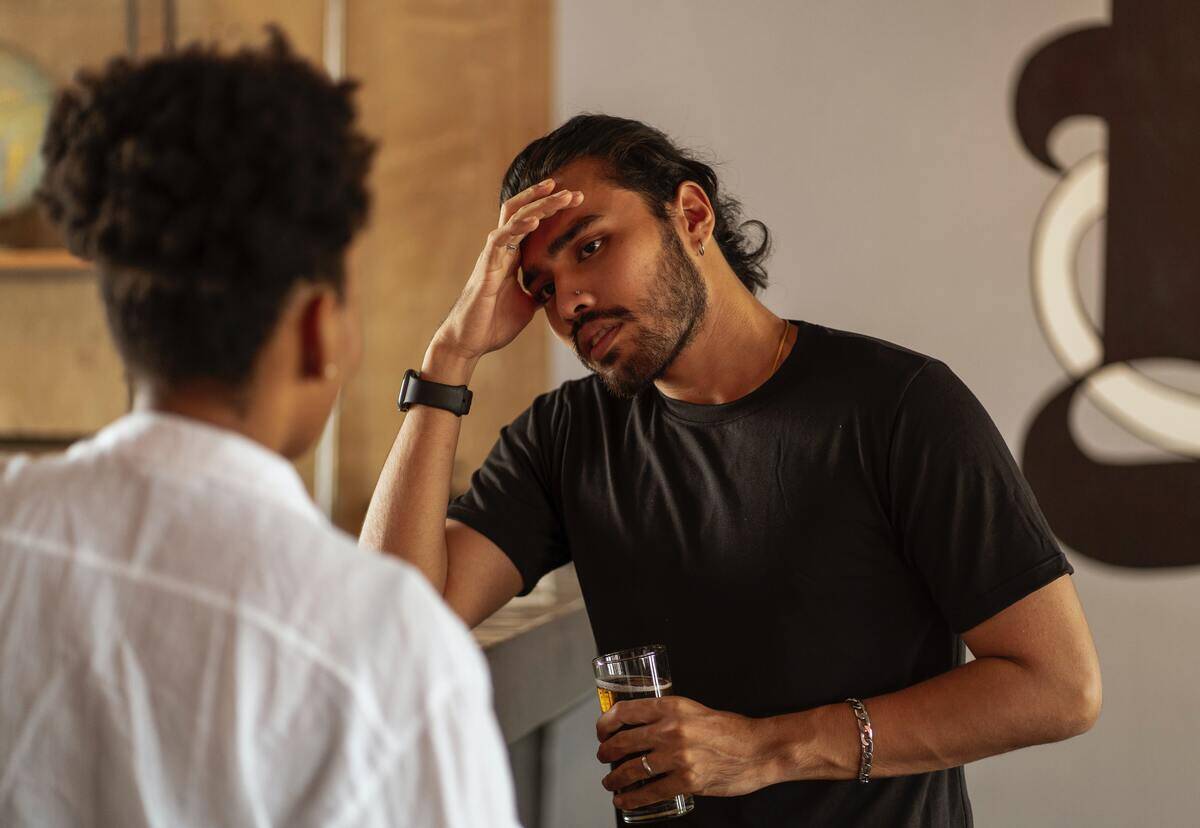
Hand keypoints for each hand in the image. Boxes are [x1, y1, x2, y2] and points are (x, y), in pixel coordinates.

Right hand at [431, 178, 582, 365]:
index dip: (550, 208)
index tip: (574, 198)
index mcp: (512, 257)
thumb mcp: (528, 306)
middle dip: (547, 199)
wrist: (469, 342)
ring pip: (513, 219)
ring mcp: (492, 256)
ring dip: (537, 205)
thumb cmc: (493, 323)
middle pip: (522, 212)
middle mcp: (501, 251)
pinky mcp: (485, 268)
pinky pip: (500, 240)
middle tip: (573, 192)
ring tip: (559, 195)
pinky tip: (534, 220)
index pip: (530, 223)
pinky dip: (517, 228)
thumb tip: (559, 290)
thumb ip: (540, 292)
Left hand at [596, 696, 781, 809]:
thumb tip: (642, 727)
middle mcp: (671, 729)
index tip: (601, 731)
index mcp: (671, 706)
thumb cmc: (730, 730)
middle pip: (622, 742)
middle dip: (606, 753)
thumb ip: (669, 717)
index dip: (605, 723)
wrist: (759, 749)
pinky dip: (632, 798)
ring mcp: (677, 756)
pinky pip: (649, 792)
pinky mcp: (687, 781)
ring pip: (631, 769)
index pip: (624, 711)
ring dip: (614, 779)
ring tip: (610, 782)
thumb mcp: (694, 710)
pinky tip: (624, 800)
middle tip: (603, 758)